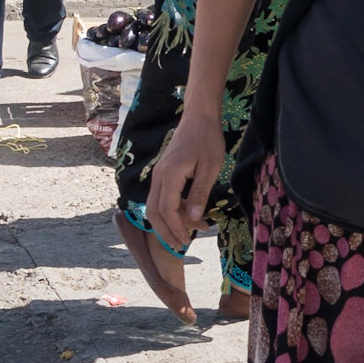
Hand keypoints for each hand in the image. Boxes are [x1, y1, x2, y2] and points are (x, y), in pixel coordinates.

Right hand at [145, 110, 224, 252]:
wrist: (198, 117)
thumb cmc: (207, 139)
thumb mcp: (210, 167)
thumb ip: (199, 193)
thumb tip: (193, 219)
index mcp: (170, 174)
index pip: (167, 209)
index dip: (176, 228)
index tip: (187, 240)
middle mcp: (158, 176)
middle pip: (153, 211)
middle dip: (166, 231)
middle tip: (182, 245)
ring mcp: (158, 174)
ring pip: (153, 206)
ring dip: (167, 223)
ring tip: (186, 234)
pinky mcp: (162, 173)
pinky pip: (160, 197)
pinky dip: (170, 211)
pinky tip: (187, 215)